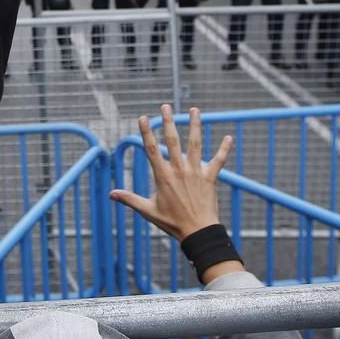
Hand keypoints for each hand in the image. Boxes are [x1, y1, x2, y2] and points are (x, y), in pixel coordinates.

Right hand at [109, 105, 232, 241]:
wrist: (197, 232)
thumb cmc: (172, 222)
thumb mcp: (148, 210)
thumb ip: (130, 199)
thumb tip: (111, 194)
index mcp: (163, 175)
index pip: (152, 149)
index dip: (146, 132)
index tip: (143, 118)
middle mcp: (179, 169)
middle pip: (172, 140)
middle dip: (168, 121)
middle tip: (165, 106)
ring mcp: (195, 172)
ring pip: (195, 144)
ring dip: (195, 125)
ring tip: (194, 110)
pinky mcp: (210, 177)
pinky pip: (218, 160)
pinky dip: (224, 149)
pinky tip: (228, 137)